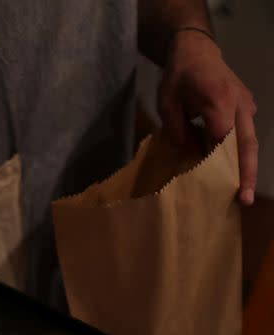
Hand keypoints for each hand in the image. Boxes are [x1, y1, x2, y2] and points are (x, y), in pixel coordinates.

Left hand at [157, 29, 257, 204]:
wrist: (197, 51)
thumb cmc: (179, 76)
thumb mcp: (167, 102)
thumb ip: (176, 128)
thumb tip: (186, 152)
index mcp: (219, 100)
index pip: (221, 138)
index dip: (215, 160)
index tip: (207, 180)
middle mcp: (239, 105)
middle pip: (246, 144)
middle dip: (246, 173)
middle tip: (243, 199)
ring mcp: (247, 106)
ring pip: (250, 142)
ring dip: (248, 168)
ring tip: (242, 193)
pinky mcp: (247, 107)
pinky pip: (246, 134)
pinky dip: (241, 154)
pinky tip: (234, 173)